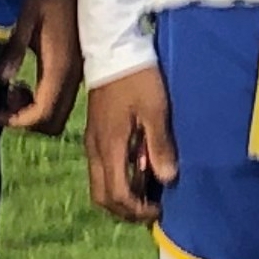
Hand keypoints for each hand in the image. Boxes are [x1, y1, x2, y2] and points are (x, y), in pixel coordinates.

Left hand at [0, 0, 79, 136]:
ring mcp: (78, 70)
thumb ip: (15, 50)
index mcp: (61, 65)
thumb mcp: (25, 17)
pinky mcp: (76, 64)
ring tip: (14, 88)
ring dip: (35, 109)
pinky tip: (28, 78)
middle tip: (4, 100)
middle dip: (27, 120)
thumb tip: (1, 80)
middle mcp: (74, 73)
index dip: (19, 121)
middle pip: (53, 120)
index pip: (43, 112)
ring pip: (58, 110)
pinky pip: (61, 95)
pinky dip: (42, 97)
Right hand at [84, 69, 180, 224]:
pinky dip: (116, 179)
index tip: (159, 210)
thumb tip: (167, 178)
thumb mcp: (155, 109)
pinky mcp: (94, 133)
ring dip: (120, 196)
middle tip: (151, 209)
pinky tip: (137, 170)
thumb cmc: (137, 78)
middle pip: (102, 197)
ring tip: (146, 193)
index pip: (117, 194)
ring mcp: (92, 141)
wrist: (112, 48)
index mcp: (109, 146)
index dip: (137, 210)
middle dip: (125, 210)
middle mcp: (94, 149)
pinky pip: (100, 169)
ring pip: (98, 184)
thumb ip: (160, 146)